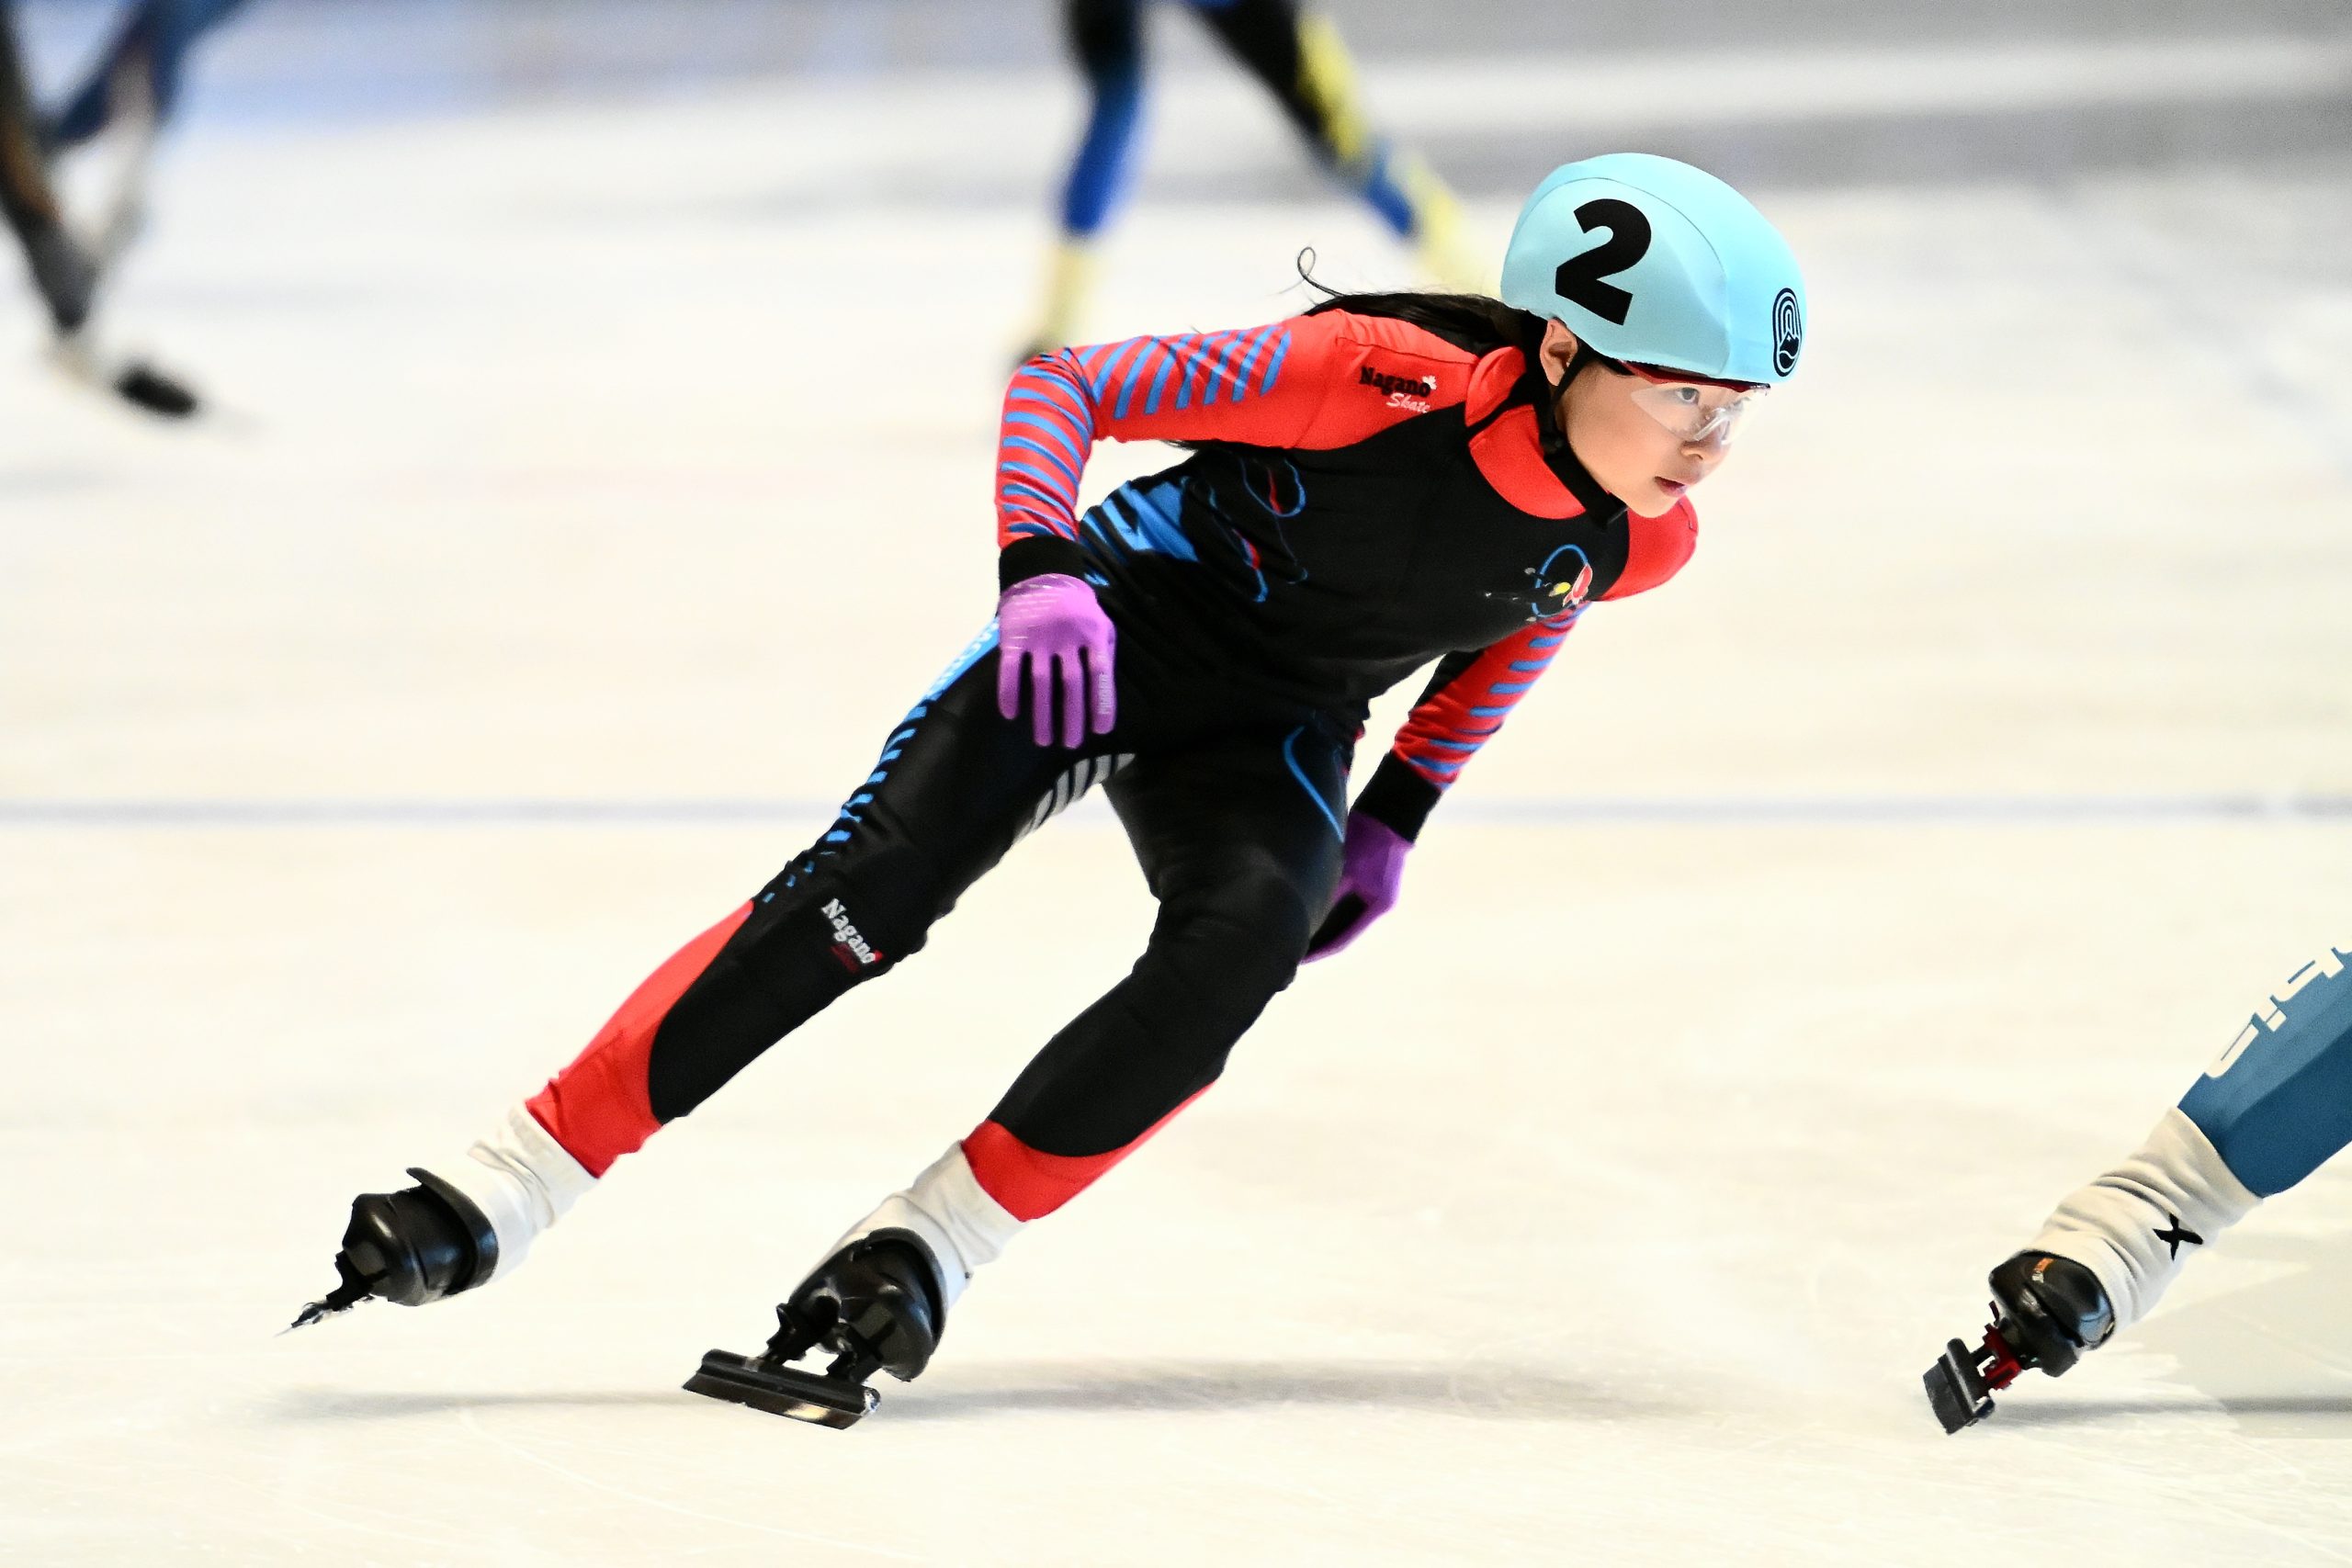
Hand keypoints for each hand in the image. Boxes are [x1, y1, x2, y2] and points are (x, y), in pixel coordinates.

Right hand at [996, 573, 1116, 747]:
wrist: (1043, 574)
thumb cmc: (1078, 607)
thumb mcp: (1101, 623)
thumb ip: (1105, 653)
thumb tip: (1106, 694)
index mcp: (1092, 634)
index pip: (1100, 674)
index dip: (1101, 703)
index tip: (1100, 731)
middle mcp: (1066, 637)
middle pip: (1071, 684)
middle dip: (1072, 718)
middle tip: (1071, 744)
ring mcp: (1039, 637)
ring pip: (1041, 682)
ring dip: (1042, 715)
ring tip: (1044, 741)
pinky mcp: (1014, 636)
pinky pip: (1010, 669)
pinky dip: (1009, 692)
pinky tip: (1011, 715)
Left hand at [1303, 811, 1409, 961]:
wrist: (1388, 812)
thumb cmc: (1368, 839)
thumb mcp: (1344, 870)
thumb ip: (1328, 896)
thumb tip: (1302, 918)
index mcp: (1376, 907)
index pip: (1342, 940)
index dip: (1318, 952)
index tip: (1297, 961)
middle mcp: (1377, 905)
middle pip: (1342, 932)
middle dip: (1317, 942)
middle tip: (1290, 953)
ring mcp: (1374, 893)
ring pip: (1341, 919)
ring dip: (1320, 927)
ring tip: (1294, 936)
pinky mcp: (1367, 880)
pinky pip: (1343, 903)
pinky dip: (1326, 911)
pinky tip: (1307, 912)